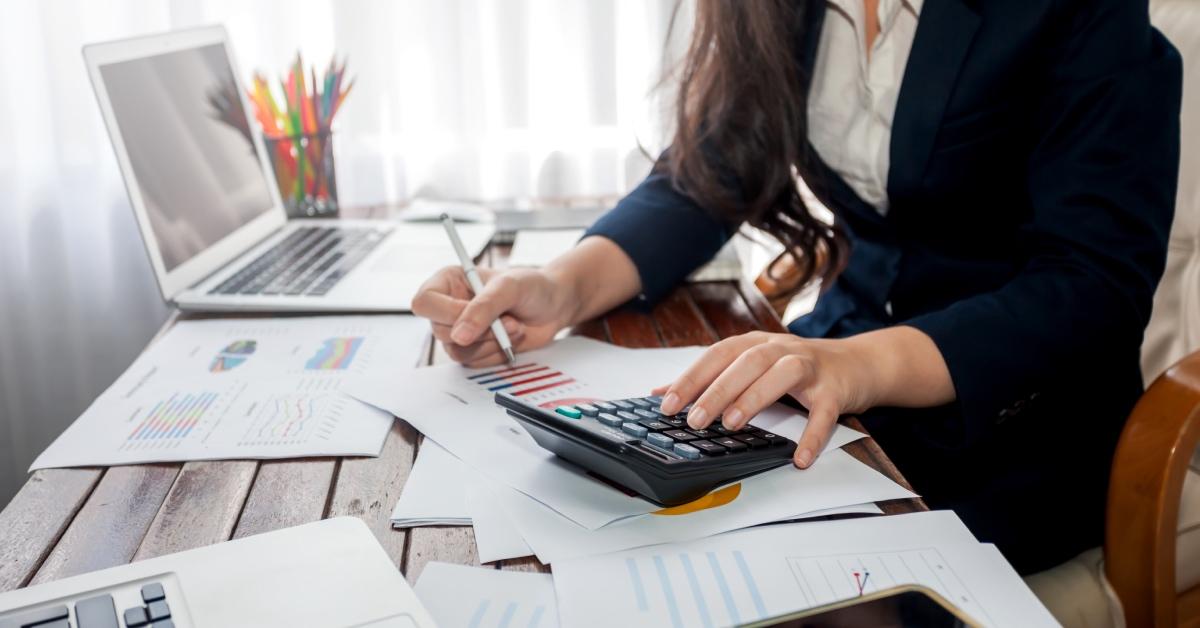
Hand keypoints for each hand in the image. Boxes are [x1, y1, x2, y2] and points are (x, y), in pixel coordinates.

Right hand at [411, 266, 571, 366]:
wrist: (554, 306)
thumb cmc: (532, 287)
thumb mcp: (510, 287)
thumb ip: (483, 308)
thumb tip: (459, 336)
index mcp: (449, 282)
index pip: (424, 302)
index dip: (446, 313)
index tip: (477, 315)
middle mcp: (449, 307)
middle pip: (440, 331)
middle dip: (481, 331)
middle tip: (510, 321)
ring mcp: (460, 331)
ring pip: (458, 352)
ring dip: (492, 343)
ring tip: (515, 327)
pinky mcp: (474, 350)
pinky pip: (474, 363)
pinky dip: (497, 354)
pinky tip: (511, 339)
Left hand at [654, 332, 878, 468]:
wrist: (857, 364)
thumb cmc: (797, 369)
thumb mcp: (753, 366)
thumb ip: (711, 378)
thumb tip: (662, 393)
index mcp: (757, 343)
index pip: (718, 355)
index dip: (692, 377)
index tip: (667, 403)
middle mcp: (782, 349)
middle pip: (746, 363)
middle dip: (717, 390)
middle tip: (693, 419)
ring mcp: (811, 367)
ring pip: (782, 375)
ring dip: (755, 398)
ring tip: (731, 424)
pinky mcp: (836, 390)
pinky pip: (824, 413)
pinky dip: (812, 435)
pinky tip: (799, 457)